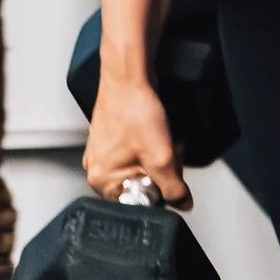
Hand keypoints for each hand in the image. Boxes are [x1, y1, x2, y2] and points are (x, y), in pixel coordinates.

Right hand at [83, 70, 189, 208]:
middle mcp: (97, 168)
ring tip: (161, 139)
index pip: (139, 203)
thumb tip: (182, 203)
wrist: (129, 76)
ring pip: (143, 169)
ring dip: (159, 158)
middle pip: (141, 186)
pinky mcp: (112, 139)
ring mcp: (103, 152)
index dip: (160, 190)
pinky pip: (139, 154)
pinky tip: (155, 133)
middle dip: (162, 172)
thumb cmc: (134, 109)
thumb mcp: (162, 157)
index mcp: (101, 179)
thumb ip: (175, 188)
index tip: (167, 172)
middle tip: (166, 152)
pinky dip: (152, 147)